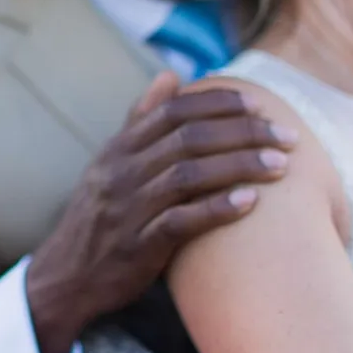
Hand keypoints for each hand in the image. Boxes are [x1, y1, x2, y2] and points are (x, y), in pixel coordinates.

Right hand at [24, 70, 293, 352]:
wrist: (66, 277)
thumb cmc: (100, 217)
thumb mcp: (111, 163)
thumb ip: (140, 120)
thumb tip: (169, 76)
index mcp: (119, 149)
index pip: (172, 110)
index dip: (218, 102)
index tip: (259, 103)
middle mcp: (122, 172)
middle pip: (188, 137)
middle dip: (243, 132)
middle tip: (286, 135)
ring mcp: (128, 209)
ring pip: (188, 174)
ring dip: (240, 166)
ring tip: (282, 166)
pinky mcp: (138, 247)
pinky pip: (180, 222)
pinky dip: (217, 208)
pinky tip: (251, 202)